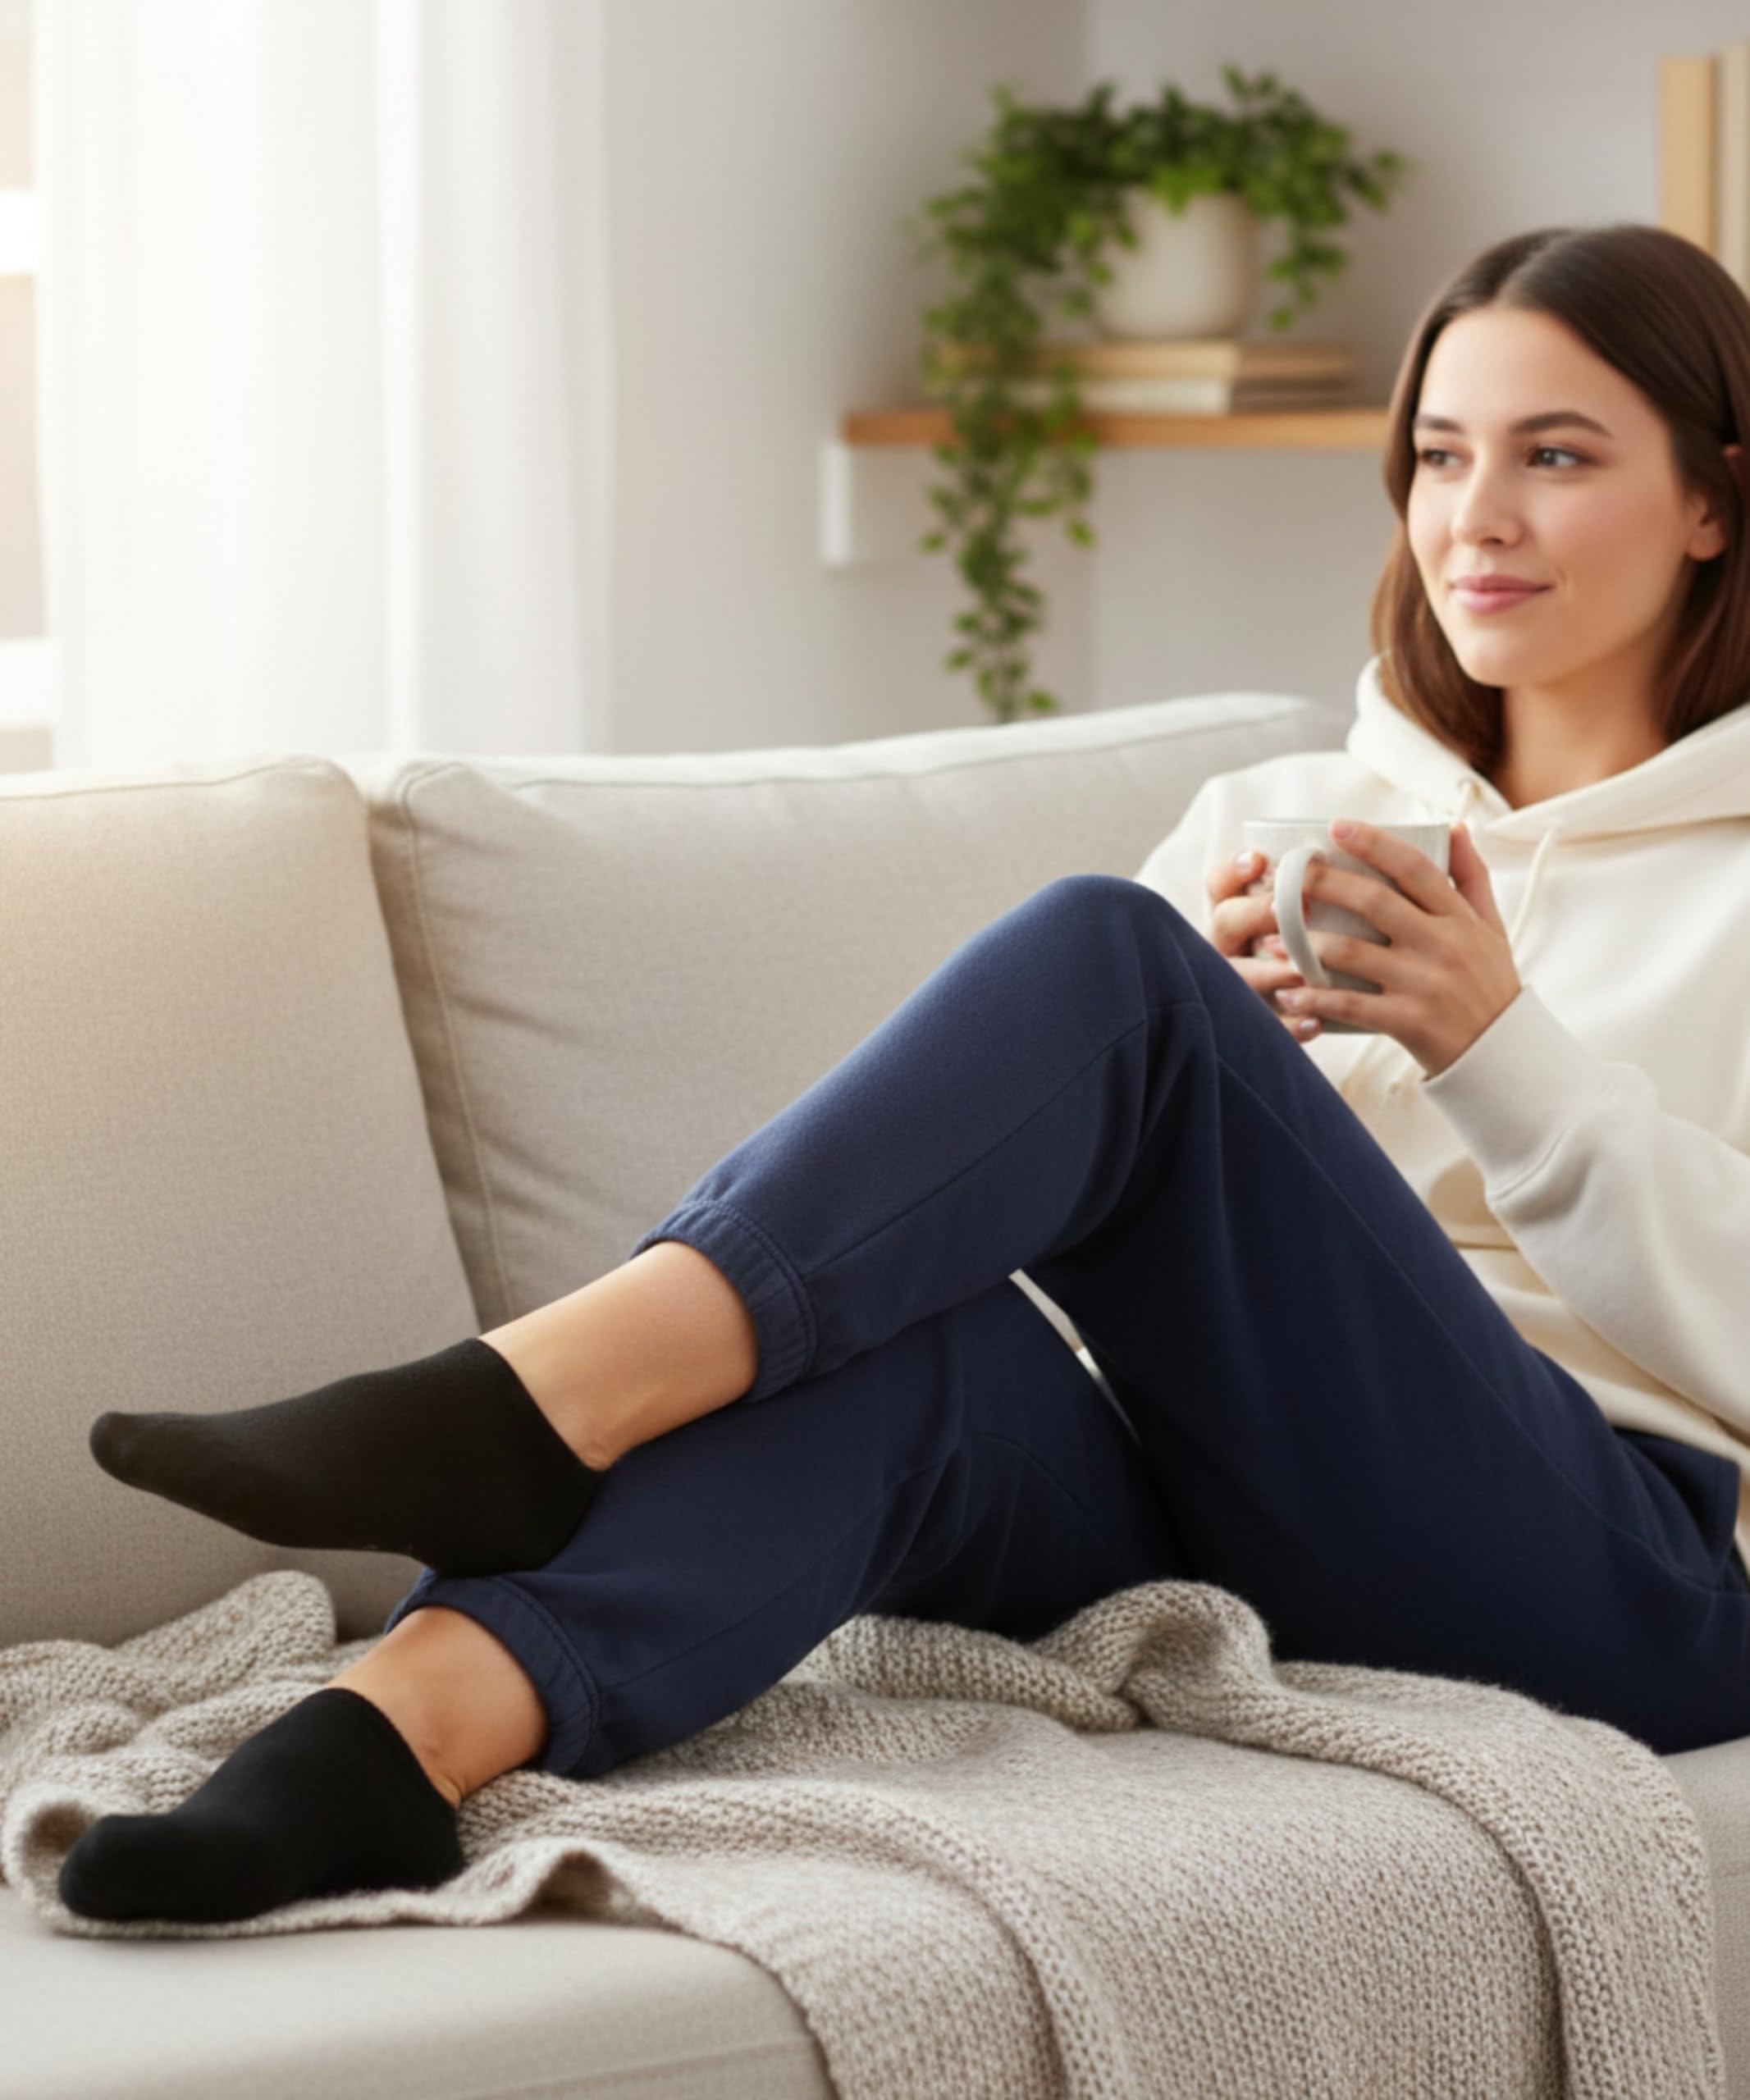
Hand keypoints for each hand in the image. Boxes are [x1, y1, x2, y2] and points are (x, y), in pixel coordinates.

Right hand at [1203, 848, 1324, 1041]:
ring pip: (1240, 976)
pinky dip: (1289, 1024)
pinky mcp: (1255, 1022)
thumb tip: (1383, 838)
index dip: (1234, 870)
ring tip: (1302, 972)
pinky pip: (1267, 1025)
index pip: (1221, 883)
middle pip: (1225, 922)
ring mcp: (1236, 984)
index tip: (1259, 860)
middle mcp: (1228, 945)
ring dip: (1271, 972)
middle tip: (1283, 911)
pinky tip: (1316, 1022)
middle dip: (1253, 915)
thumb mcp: (1306, 911)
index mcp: (1236, 910)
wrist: (1307, 1011)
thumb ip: (1323, 885)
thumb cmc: (1318, 941)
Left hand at [1274, 820, 1520, 1077]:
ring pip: (1353, 952)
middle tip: (1288, 876)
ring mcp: (1423, 983)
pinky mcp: (1407, 1020)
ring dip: (1305, 943)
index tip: (1336, 827)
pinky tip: (1286, 991)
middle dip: (1325, 884)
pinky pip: (1350, 1005)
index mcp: (1459, 917)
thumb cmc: (1490, 983)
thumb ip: (1471, 877)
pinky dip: (1314, 998)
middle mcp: (1442, 945)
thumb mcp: (1491, 926)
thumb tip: (1455, 828)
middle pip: (1374, 901)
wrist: (1502, 1053)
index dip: (1374, 843)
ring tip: (1268, 938)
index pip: (1415, 867)